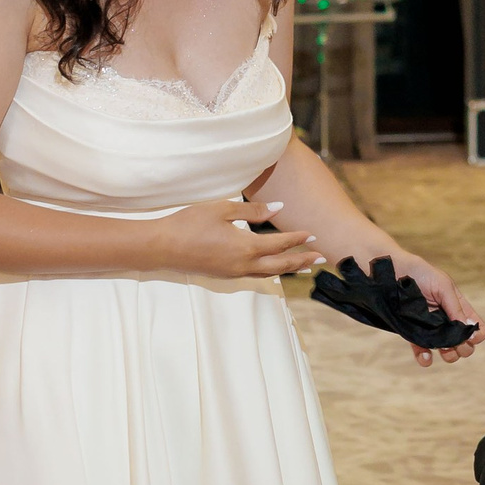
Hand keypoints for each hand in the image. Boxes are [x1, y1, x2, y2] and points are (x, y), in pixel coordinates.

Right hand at [163, 198, 319, 280]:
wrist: (162, 247)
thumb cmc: (190, 223)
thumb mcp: (222, 209)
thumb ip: (253, 211)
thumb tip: (279, 208)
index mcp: (245, 247)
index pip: (280, 244)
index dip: (298, 239)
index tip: (313, 235)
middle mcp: (243, 264)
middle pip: (281, 265)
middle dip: (302, 261)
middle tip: (322, 258)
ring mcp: (234, 273)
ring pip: (269, 273)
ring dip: (289, 269)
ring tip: (305, 266)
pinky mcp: (224, 275)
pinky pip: (255, 275)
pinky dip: (271, 272)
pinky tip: (274, 268)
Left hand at [383, 247, 484, 366]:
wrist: (391, 274)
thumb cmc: (419, 274)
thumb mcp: (442, 285)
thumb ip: (456, 307)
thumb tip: (468, 329)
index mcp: (458, 307)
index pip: (476, 326)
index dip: (477, 334)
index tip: (469, 335)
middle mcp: (447, 320)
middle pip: (465, 342)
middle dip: (464, 347)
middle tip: (456, 343)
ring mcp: (431, 329)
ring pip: (448, 351)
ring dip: (450, 355)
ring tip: (444, 350)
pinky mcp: (414, 334)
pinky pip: (423, 352)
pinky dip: (426, 359)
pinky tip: (426, 357)